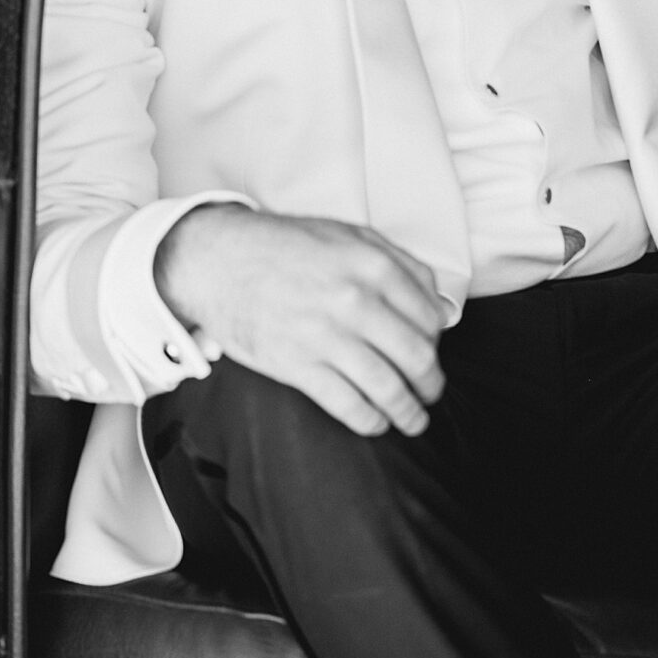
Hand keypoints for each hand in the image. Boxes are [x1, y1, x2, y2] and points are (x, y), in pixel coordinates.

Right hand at [155, 204, 448, 437]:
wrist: (220, 261)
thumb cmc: (286, 246)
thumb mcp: (350, 235)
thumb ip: (398, 262)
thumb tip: (434, 301)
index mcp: (375, 265)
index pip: (431, 318)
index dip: (438, 341)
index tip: (432, 351)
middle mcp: (357, 302)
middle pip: (418, 358)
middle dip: (431, 383)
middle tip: (431, 392)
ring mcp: (328, 337)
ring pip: (389, 389)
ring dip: (409, 412)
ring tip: (414, 420)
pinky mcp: (299, 367)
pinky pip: (350, 406)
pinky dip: (371, 421)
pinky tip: (376, 422)